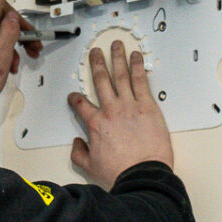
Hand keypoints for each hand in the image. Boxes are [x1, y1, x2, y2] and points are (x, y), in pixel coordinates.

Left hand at [0, 0, 43, 127]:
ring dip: (13, 46)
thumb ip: (8, 33)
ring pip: (0, 33)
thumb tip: (14, 17)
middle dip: (20, 34)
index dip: (18, 18)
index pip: (1, 8)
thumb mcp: (0, 58)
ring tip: (18, 62)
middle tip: (33, 46)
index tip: (28, 32)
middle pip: (2, 21)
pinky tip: (9, 65)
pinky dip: (5, 52)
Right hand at [69, 40, 173, 185]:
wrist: (142, 175)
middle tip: (95, 52)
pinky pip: (141, 81)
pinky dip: (138, 67)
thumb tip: (77, 143)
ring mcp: (130, 106)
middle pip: (101, 81)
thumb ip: (79, 153)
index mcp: (96, 124)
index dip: (75, 99)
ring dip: (117, 58)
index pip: (81, 106)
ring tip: (116, 45)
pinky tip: (136, 56)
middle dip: (97, 64)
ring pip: (121, 76)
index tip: (74, 96)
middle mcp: (111, 110)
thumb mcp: (90, 167)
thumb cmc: (119, 173)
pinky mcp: (148, 106)